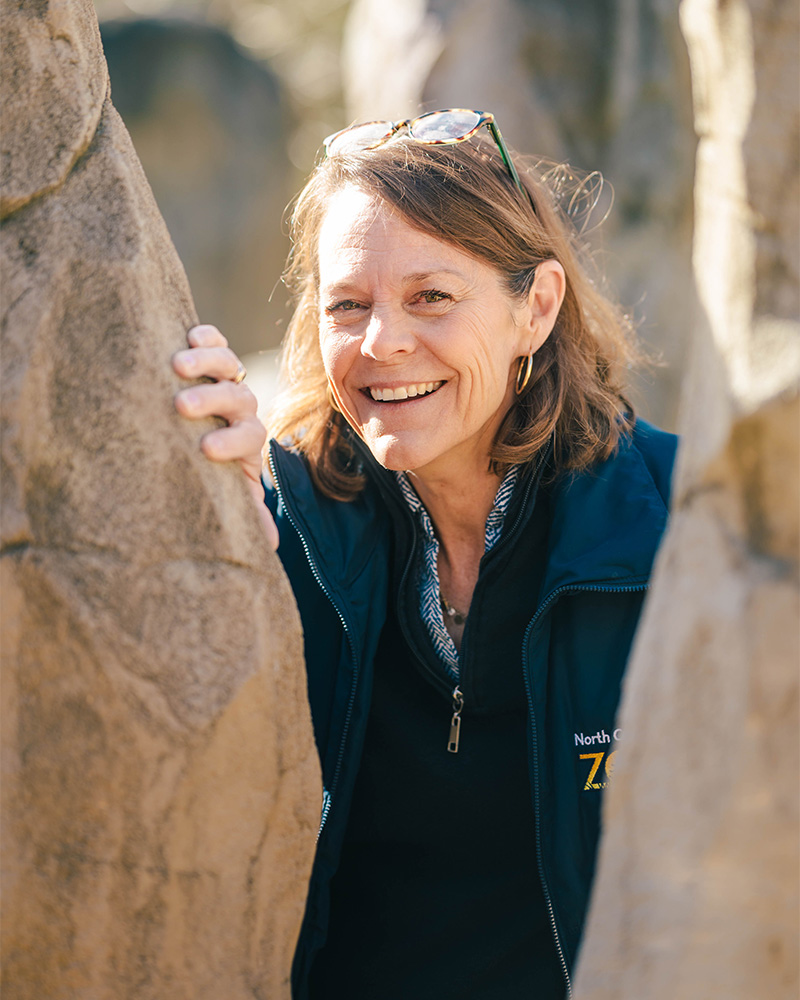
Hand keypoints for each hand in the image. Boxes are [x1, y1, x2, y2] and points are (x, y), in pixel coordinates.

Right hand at [173, 324, 278, 549]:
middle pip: (238, 396)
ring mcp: (227, 377)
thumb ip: (246, 510)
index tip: (207, 450)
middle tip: (183, 405)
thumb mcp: (229, 490)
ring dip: (206, 362)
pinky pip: (215, 340)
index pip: (249, 436)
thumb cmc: (212, 469)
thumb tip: (270, 546)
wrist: (202, 432)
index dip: (232, 441)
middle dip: (212, 399)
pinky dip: (206, 335)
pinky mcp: (211, 354)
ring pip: (228, 363)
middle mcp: (241, 406)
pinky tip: (188, 335)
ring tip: (176, 364)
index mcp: (248, 438)